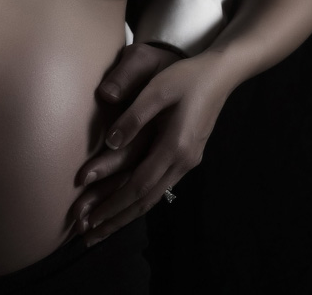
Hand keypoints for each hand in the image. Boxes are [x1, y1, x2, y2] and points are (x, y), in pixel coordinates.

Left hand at [71, 49, 231, 245]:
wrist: (220, 74)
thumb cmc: (186, 77)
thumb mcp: (157, 90)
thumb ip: (133, 117)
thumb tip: (110, 144)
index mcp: (174, 148)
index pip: (138, 186)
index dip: (113, 204)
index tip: (91, 220)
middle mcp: (182, 162)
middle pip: (145, 200)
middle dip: (116, 219)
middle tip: (91, 237)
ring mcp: (187, 161)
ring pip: (153, 196)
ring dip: (127, 213)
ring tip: (104, 227)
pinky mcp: (186, 156)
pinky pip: (159, 186)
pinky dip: (140, 199)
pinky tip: (129, 204)